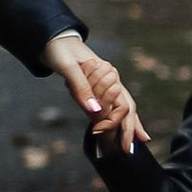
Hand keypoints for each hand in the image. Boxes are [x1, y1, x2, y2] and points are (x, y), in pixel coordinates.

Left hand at [44, 30, 144, 152]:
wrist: (54, 40)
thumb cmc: (60, 51)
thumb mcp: (68, 68)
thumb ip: (81, 88)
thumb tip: (95, 112)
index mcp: (109, 73)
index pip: (120, 105)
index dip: (110, 121)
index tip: (95, 131)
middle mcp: (112, 79)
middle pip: (128, 107)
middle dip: (130, 129)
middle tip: (129, 150)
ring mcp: (107, 83)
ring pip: (125, 106)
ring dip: (129, 124)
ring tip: (138, 142)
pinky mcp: (98, 87)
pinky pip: (113, 105)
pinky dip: (119, 117)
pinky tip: (123, 127)